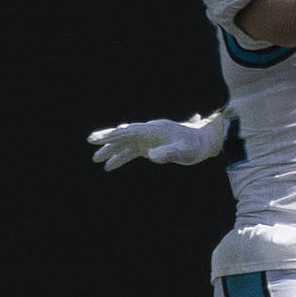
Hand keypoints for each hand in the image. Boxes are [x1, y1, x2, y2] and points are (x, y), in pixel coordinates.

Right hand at [87, 111, 224, 170]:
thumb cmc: (196, 146)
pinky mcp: (150, 146)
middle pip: (125, 133)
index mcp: (155, 129)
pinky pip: (131, 151)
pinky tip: (109, 166)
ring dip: (111, 150)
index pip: (130, 131)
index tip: (99, 138)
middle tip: (91, 140)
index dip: (114, 134)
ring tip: (96, 159)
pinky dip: (120, 158)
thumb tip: (151, 155)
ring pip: (126, 143)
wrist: (205, 143)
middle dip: (108, 138)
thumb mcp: (185, 151)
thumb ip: (170, 152)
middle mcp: (149, 132)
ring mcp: (149, 139)